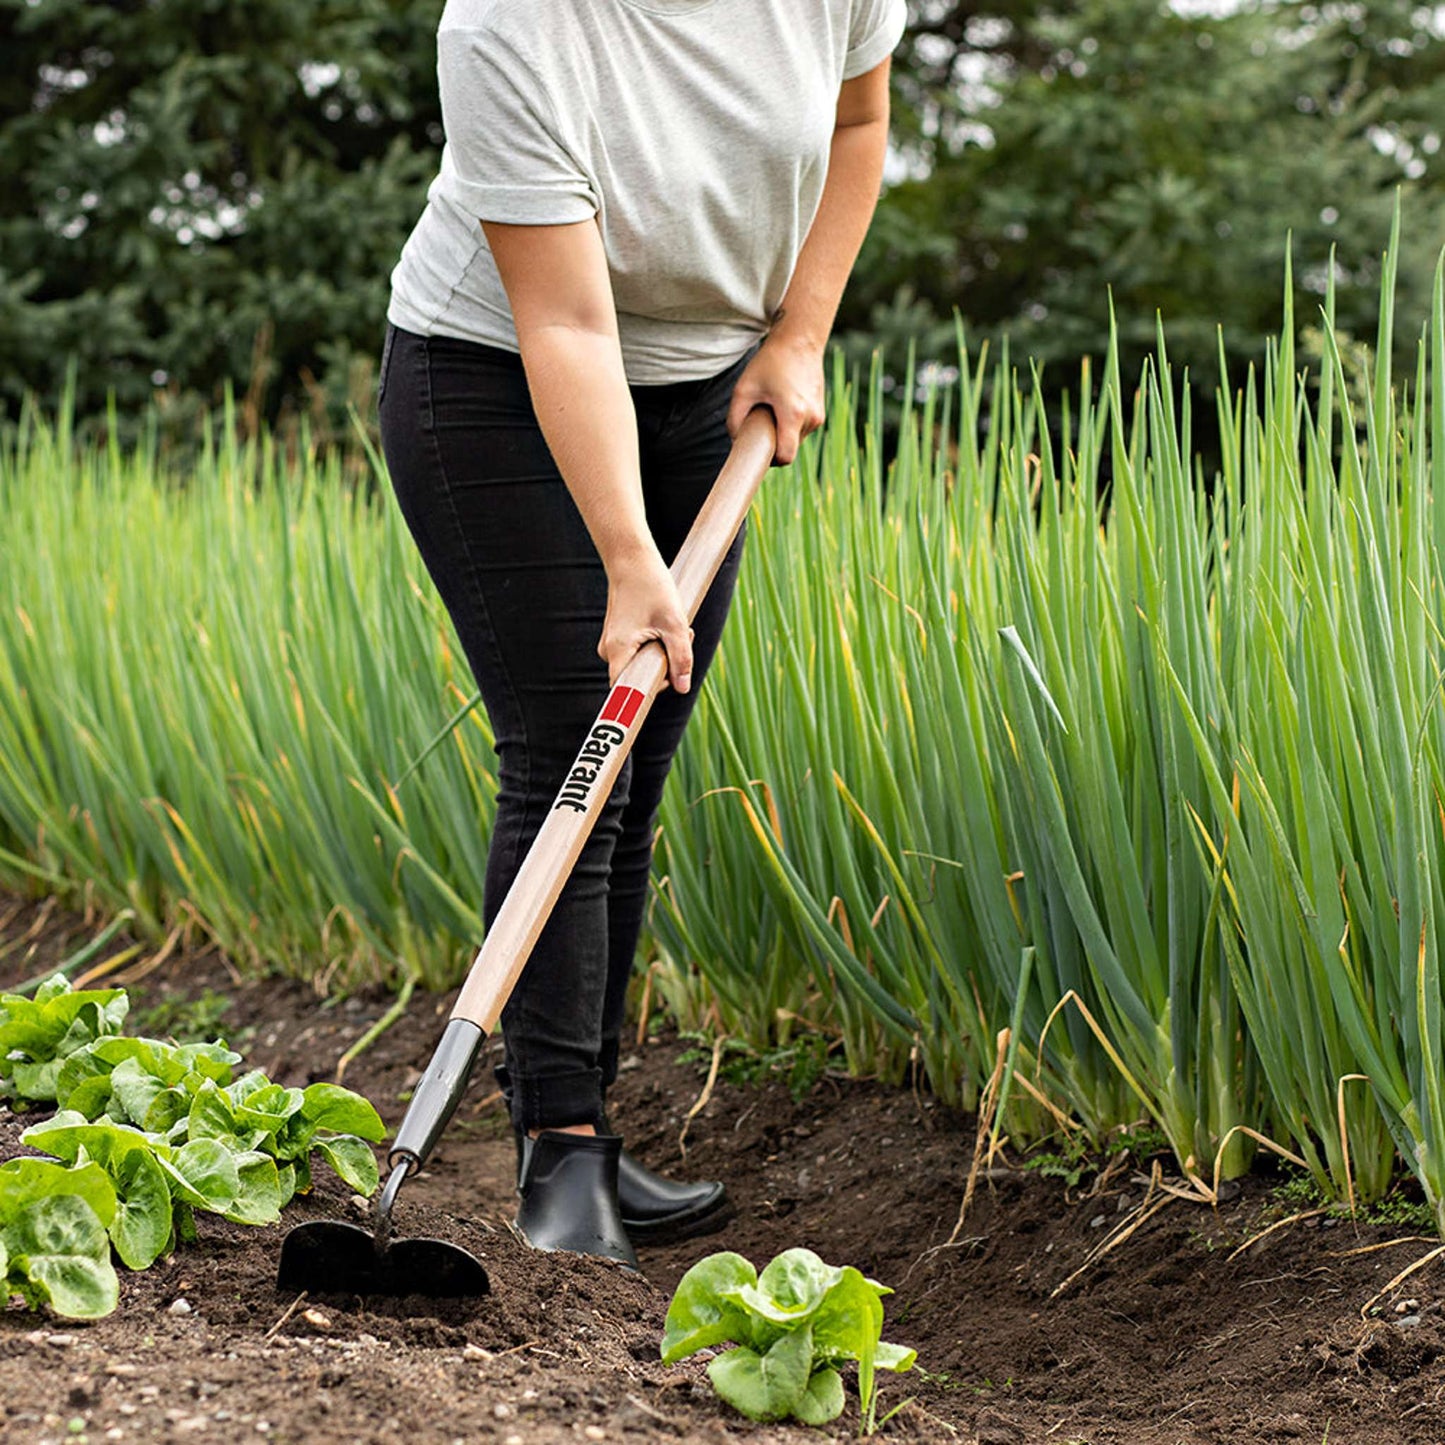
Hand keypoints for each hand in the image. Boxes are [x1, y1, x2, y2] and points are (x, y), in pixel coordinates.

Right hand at [599, 548, 693, 692]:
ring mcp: (612, 644)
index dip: (652, 690)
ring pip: (643, 662)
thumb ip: (681, 658)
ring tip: (675, 627)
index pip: (628, 691)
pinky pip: (640, 651)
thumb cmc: (652, 587)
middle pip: (641, 676)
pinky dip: (657, 642)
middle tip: (683, 639)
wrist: (632, 560)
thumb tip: (683, 688)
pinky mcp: (619, 636)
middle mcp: (609, 651)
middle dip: (667, 663)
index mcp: (617, 651)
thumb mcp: (674, 624)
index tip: (670, 676)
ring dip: (664, 651)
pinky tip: (665, 624)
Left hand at [726, 334, 825, 465]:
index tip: (759, 452)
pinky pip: (802, 429)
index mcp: (793, 414)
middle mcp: (811, 418)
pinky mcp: (820, 411)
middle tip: (759, 423)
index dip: (771, 461)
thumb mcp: (743, 389)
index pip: (785, 457)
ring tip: (772, 409)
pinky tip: (782, 405)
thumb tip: (736, 442)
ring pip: (796, 439)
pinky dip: (790, 424)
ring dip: (782, 432)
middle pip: (789, 448)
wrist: (800, 340)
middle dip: (774, 442)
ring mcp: (818, 415)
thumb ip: (734, 420)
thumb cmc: (770, 362)